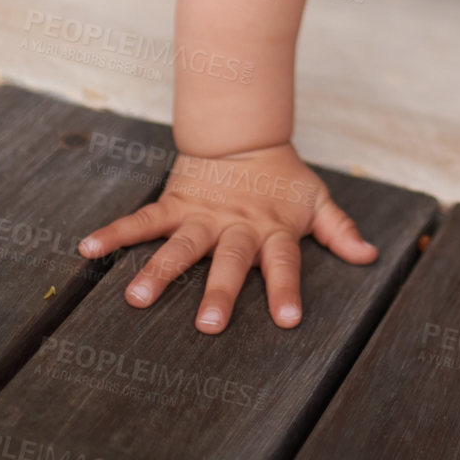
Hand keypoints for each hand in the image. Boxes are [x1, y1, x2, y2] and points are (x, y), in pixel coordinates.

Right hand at [78, 141, 377, 331]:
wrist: (244, 133)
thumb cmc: (282, 177)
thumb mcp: (315, 200)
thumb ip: (339, 231)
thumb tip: (370, 256)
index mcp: (272, 230)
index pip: (284, 263)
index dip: (286, 289)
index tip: (288, 320)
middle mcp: (236, 227)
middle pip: (229, 261)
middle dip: (219, 292)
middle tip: (208, 326)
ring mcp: (202, 217)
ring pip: (180, 246)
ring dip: (159, 270)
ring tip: (135, 296)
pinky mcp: (175, 205)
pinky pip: (142, 220)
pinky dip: (115, 233)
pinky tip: (88, 249)